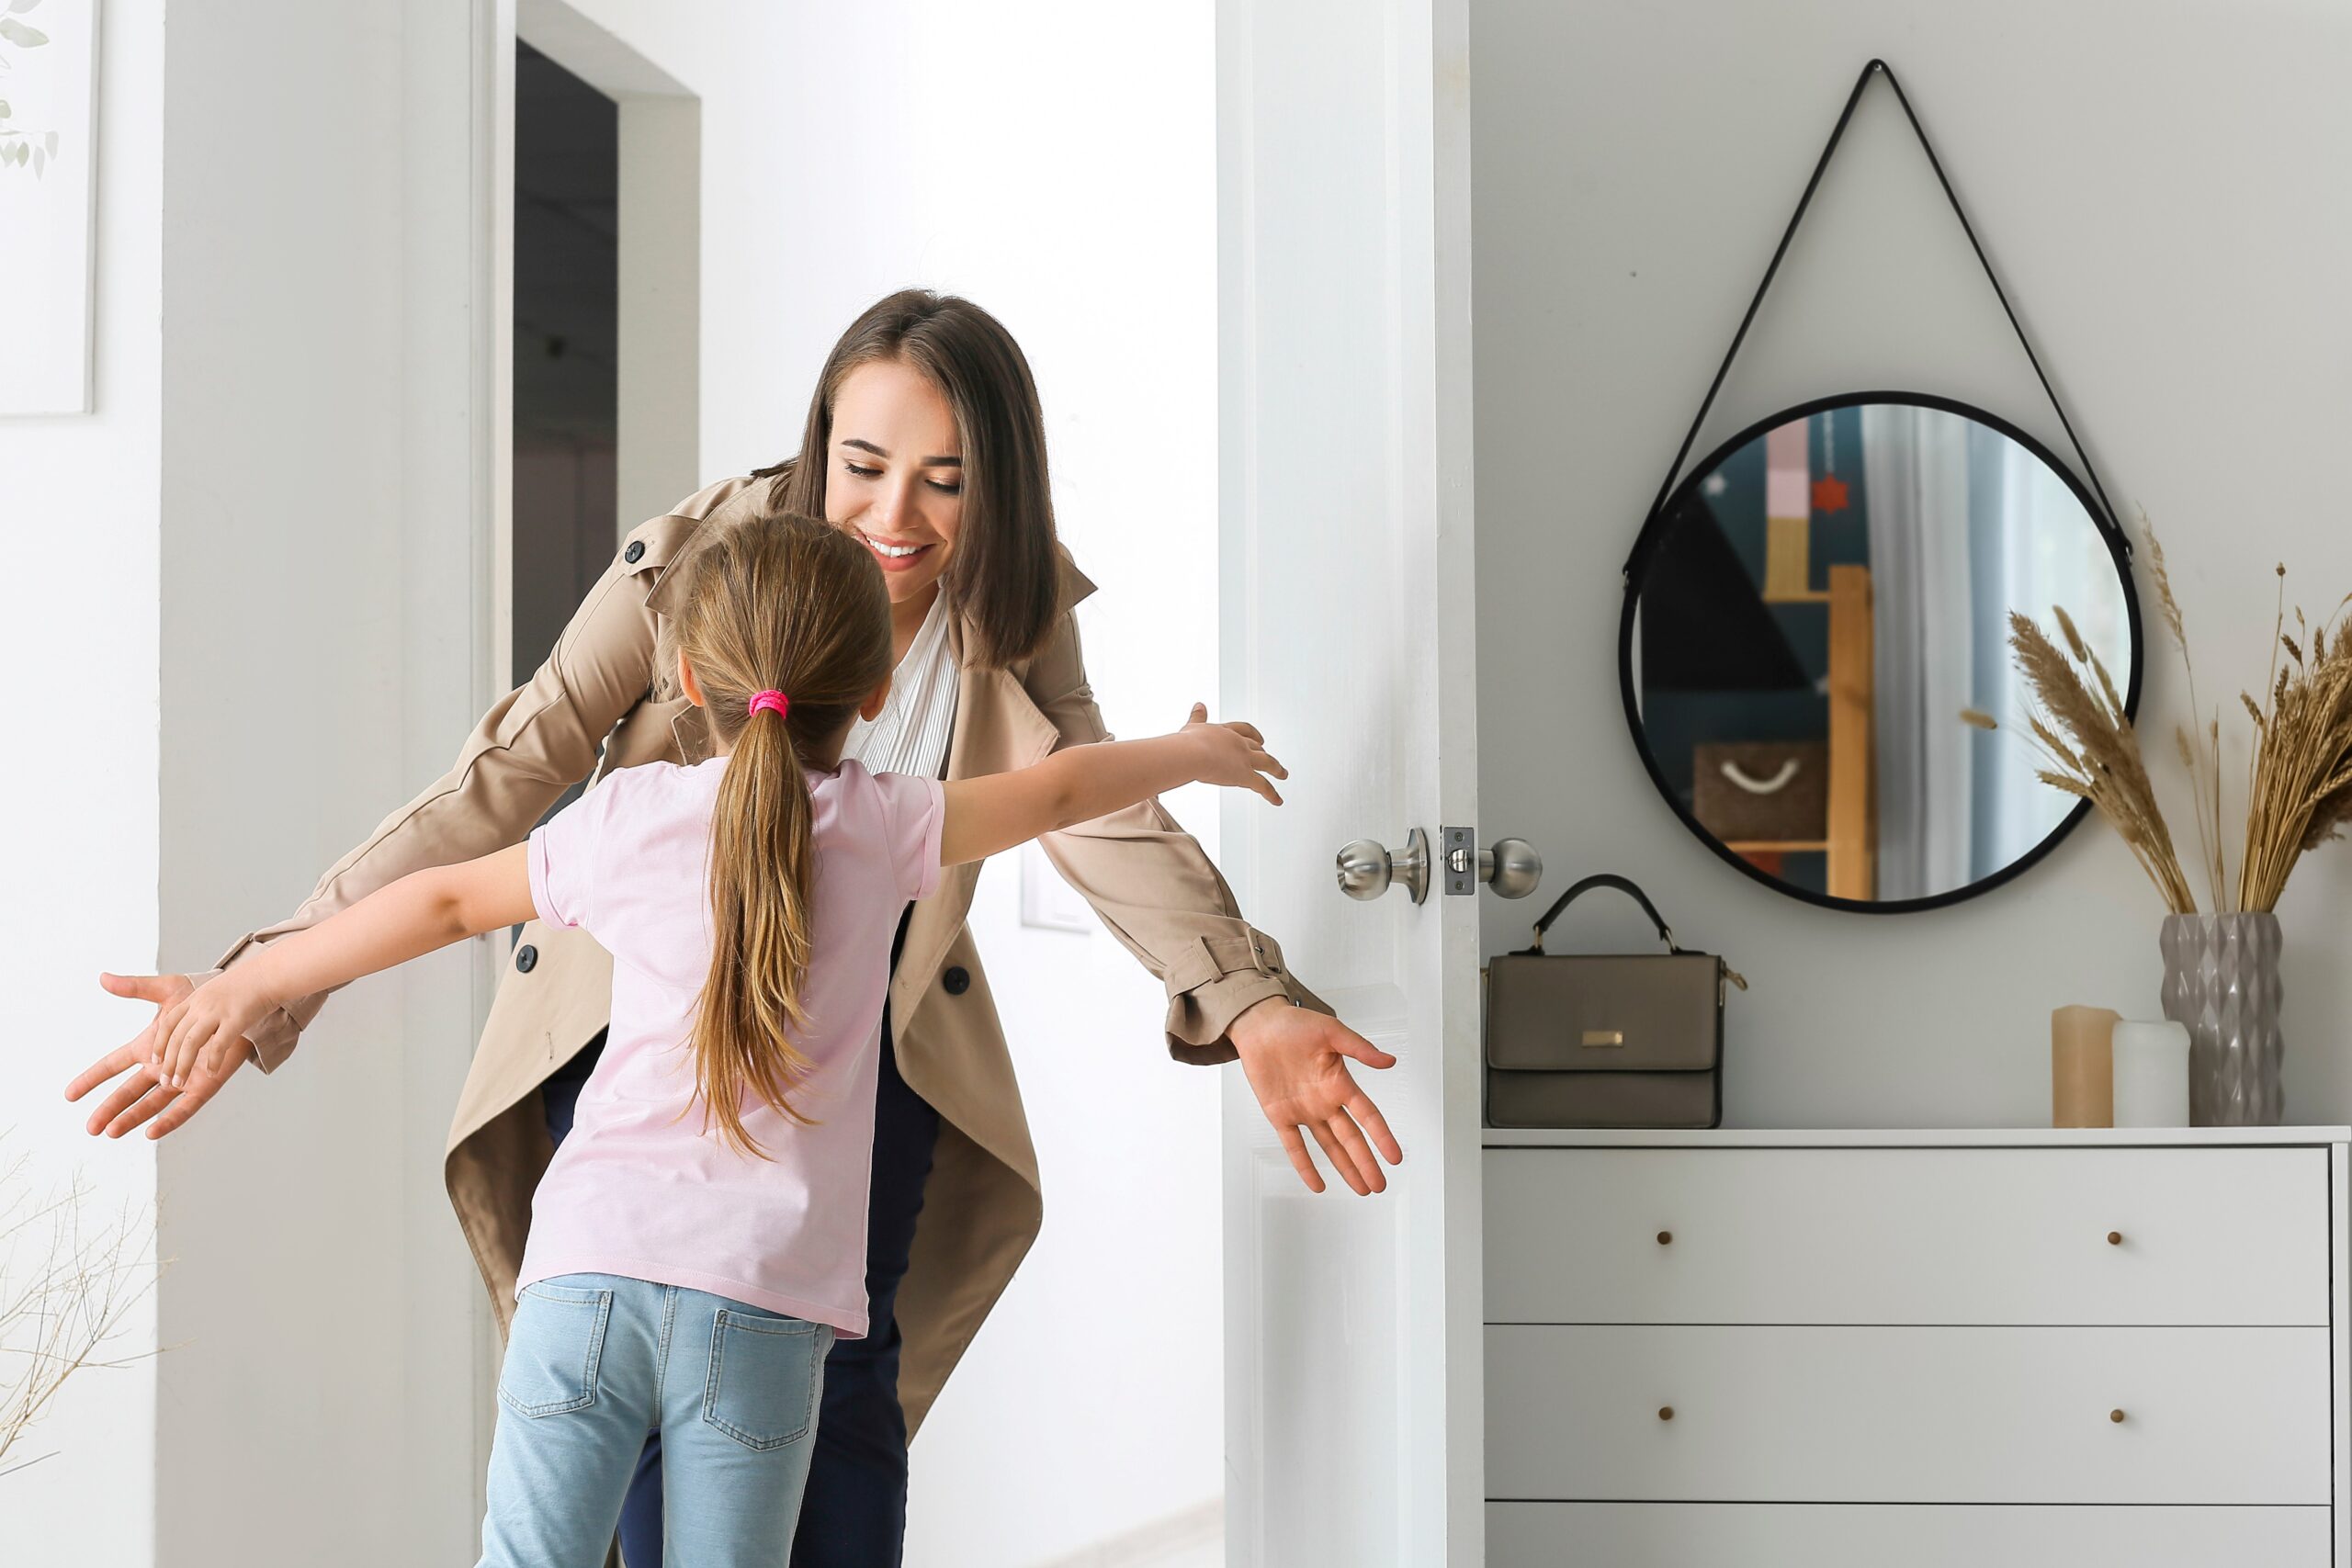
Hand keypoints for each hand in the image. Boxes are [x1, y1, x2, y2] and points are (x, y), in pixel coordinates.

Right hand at [65, 973, 252, 1139]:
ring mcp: (183, 1077)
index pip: (113, 1065)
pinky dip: (169, 1119)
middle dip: (110, 1109)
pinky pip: (185, 1107)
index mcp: (149, 1047)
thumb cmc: (203, 999)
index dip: (92, 1079)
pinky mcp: (204, 1084)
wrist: (238, 1005)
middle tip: (91, 1127)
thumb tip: (104, 978)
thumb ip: (135, 988)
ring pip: (152, 1103)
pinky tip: (151, 1132)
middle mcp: (162, 1066)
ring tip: (112, 1132)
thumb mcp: (166, 991)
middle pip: (129, 1091)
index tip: (70, 1095)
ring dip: (132, 1117)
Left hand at [153, 972, 279, 1087]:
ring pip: (190, 1043)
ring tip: (179, 1083)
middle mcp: (201, 1005)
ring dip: (181, 1065)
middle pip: (175, 1037)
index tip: (156, 1060)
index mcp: (195, 998)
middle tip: (166, 1081)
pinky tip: (211, 1073)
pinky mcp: (235, 1019)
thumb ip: (205, 1007)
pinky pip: (219, 1044)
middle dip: (168, 1062)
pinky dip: (212, 1061)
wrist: (270, 972)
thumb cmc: (250, 983)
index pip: (168, 1023)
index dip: (160, 1043)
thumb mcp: (217, 989)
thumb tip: (198, 1025)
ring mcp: (217, 1012)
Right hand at [1181, 703, 1286, 803]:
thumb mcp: (1192, 726)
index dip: (1252, 734)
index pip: (1243, 730)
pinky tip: (1278, 801)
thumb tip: (1199, 705)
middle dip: (1264, 752)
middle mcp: (1238, 743)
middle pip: (1257, 747)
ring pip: (1267, 763)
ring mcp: (1244, 759)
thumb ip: (1198, 716)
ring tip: (1283, 774)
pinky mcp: (1245, 775)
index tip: (1258, 737)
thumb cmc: (1187, 743)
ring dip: (1277, 769)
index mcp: (1225, 731)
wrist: (1191, 753)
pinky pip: (1263, 786)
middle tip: (1269, 756)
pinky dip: (1272, 794)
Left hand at [1228, 995, 1401, 1194]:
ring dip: (1345, 1168)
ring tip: (1361, 1188)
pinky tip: (1316, 1184)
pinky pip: (1294, 1145)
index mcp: (1340, 1083)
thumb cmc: (1296, 1024)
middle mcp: (1326, 1102)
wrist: (1260, 1025)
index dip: (1382, 1137)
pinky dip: (1305, 1165)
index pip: (1368, 1115)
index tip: (1395, 1157)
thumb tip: (1389, 1061)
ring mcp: (1304, 1111)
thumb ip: (1360, 1048)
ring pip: (1329, 1146)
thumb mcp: (1332, 1032)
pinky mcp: (1280, 1115)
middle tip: (1379, 1185)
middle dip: (1366, 1163)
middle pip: (1351, 1138)